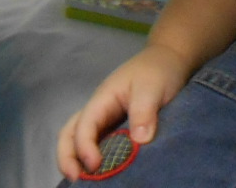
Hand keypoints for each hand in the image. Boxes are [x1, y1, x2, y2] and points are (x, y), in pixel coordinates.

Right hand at [56, 43, 194, 181]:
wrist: (168, 60)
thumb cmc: (158, 71)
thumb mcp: (153, 87)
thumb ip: (144, 111)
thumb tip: (138, 140)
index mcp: (103, 98)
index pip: (85, 123)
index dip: (85, 146)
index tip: (95, 165)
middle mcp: (98, 110)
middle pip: (70, 132)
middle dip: (67, 156)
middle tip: (75, 179)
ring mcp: (105, 119)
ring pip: (78, 139)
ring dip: (76, 159)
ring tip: (84, 181)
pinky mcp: (115, 128)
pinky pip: (97, 144)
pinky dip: (92, 159)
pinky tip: (102, 174)